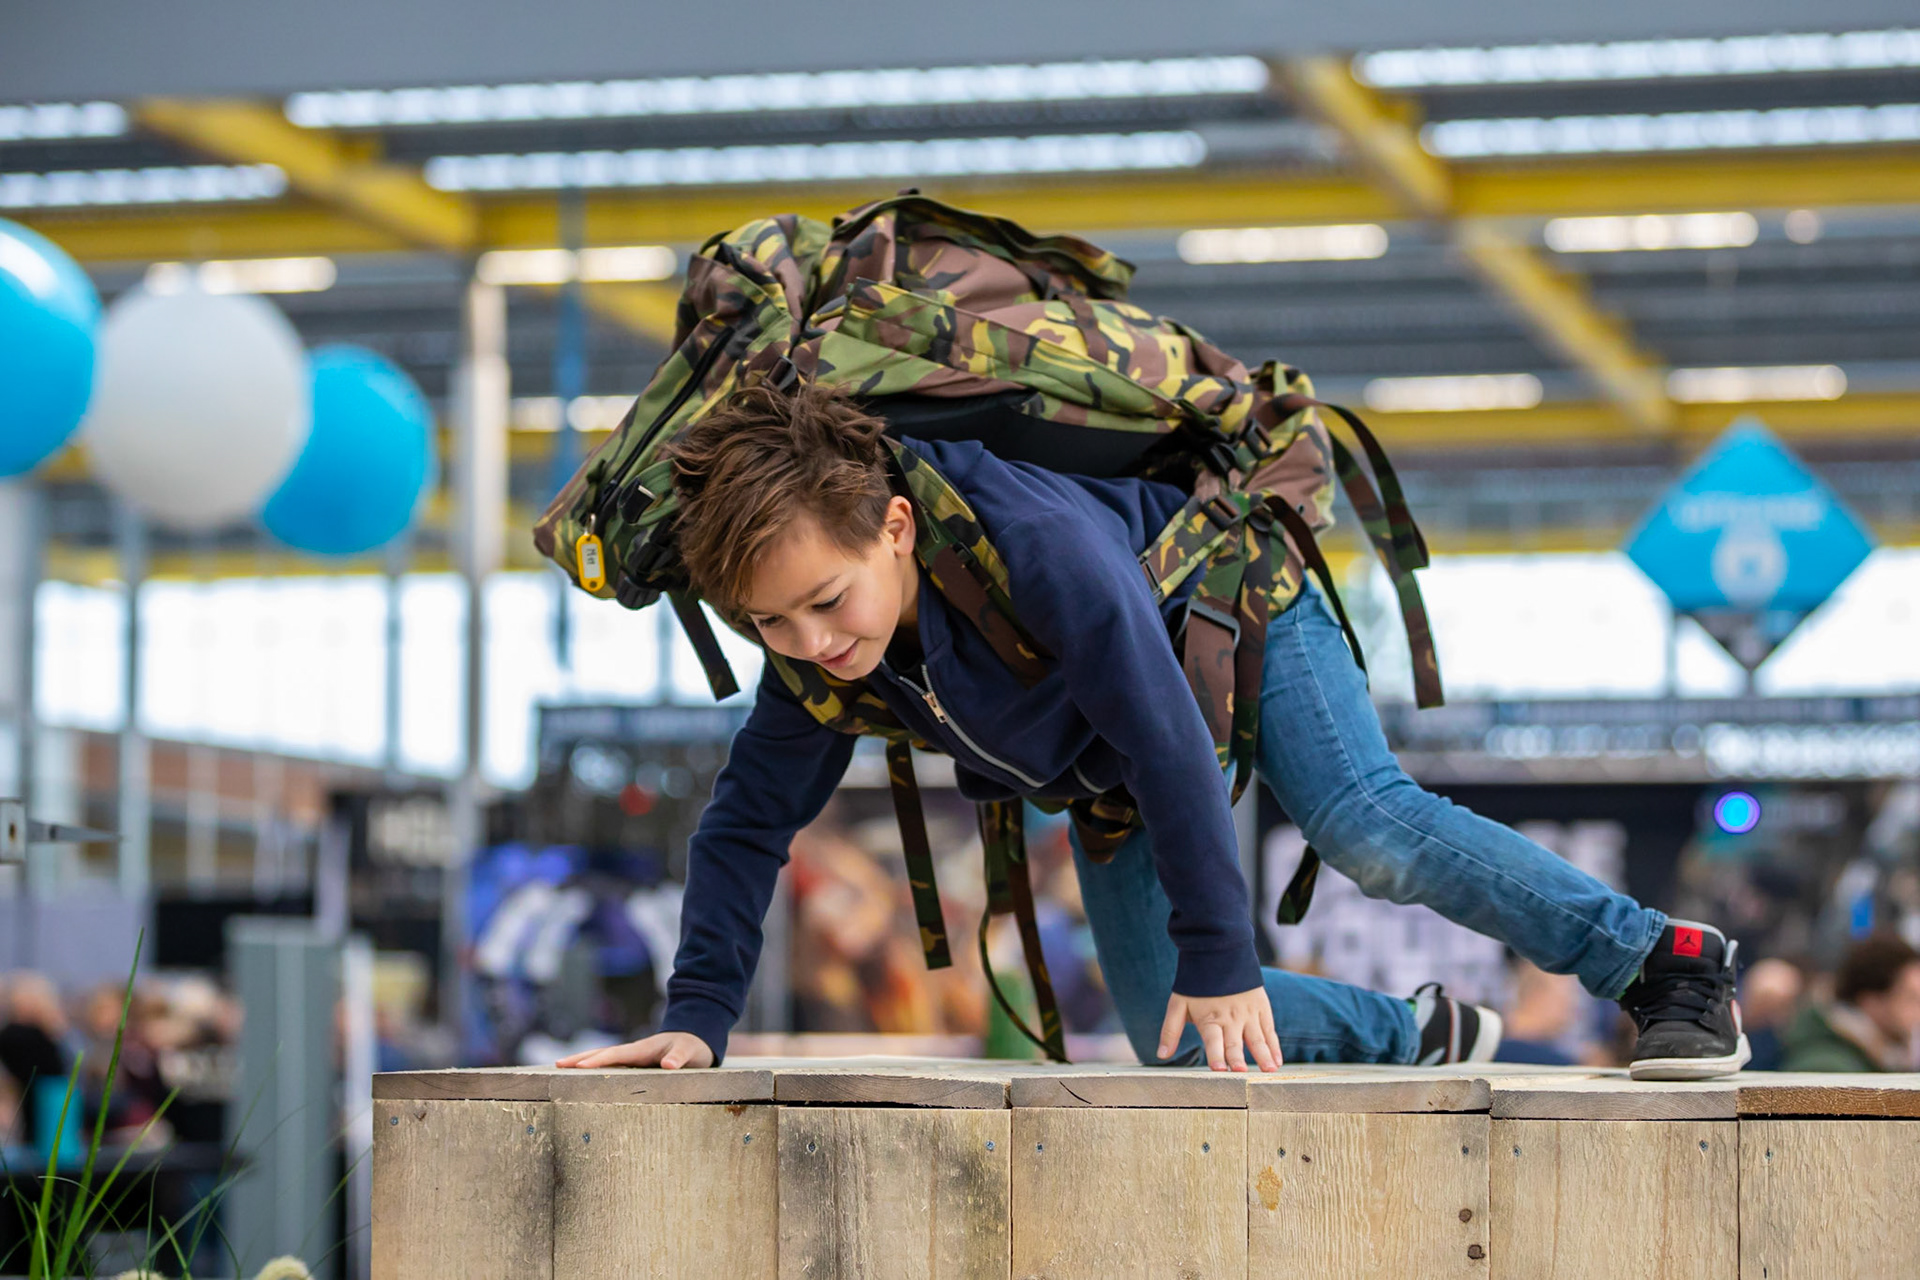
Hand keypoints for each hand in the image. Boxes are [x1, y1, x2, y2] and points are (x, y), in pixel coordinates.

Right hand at [555, 1032, 713, 1069]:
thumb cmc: (693, 1046)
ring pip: (603, 1058)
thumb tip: (669, 1065)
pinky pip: (610, 1065)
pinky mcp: (634, 1064)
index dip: (597, 1061)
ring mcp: (632, 1057)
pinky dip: (594, 1068)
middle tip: (556, 1066)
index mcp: (642, 1049)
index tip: (578, 1067)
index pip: (615, 1055)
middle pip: (601, 1054)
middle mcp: (633, 1052)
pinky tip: (584, 1077)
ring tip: (560, 1068)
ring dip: (582, 1062)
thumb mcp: (690, 1051)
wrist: (696, 1039)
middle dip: (579, 1059)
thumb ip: (679, 1057)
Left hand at [1159, 987, 1282, 1072]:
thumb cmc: (1196, 985)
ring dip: (1263, 1055)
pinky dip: (1274, 1046)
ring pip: (1256, 1038)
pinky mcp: (1261, 1008)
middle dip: (1237, 1059)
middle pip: (1234, 1042)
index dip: (1215, 1055)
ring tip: (1268, 1070)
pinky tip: (1277, 1061)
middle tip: (1242, 1074)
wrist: (1219, 953)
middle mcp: (1230, 1018)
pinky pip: (1269, 1030)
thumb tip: (1161, 1055)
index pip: (1213, 1041)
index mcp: (1209, 1019)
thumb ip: (1170, 1031)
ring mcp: (1248, 1013)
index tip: (1219, 1069)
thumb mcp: (1178, 1005)